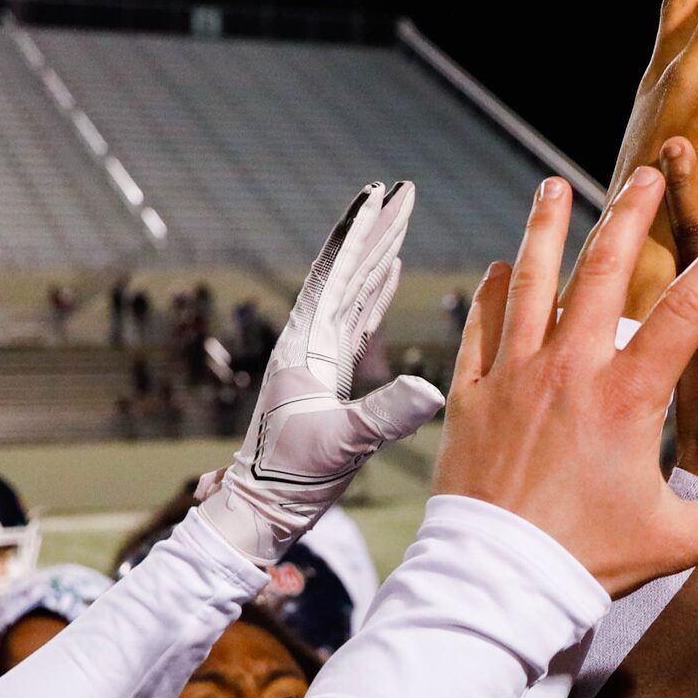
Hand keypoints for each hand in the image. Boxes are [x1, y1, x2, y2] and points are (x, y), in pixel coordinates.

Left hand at [193, 182, 444, 564]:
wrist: (263, 508)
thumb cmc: (293, 480)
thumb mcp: (345, 445)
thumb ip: (387, 416)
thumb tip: (435, 392)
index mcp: (306, 347)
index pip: (337, 276)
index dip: (360, 235)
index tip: (380, 195)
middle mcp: (309, 341)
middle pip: (348, 271)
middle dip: (376, 230)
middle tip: (403, 189)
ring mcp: (318, 355)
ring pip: (354, 290)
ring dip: (378, 252)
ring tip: (401, 217)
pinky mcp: (329, 373)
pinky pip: (357, 318)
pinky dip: (375, 291)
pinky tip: (389, 273)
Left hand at [433, 174, 697, 595]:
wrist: (496, 583)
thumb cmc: (587, 561)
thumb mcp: (673, 541)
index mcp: (627, 399)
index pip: (686, 314)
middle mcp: (569, 372)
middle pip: (602, 273)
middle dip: (629, 216)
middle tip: (647, 174)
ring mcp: (513, 377)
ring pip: (530, 283)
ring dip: (545, 229)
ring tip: (554, 186)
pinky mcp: (471, 397)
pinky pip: (479, 328)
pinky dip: (491, 293)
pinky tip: (502, 267)